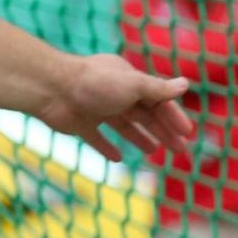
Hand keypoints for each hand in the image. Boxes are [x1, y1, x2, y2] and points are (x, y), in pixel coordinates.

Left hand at [36, 53, 193, 161]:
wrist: (50, 89)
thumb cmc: (94, 84)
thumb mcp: (132, 84)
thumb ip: (157, 88)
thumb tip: (185, 84)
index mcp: (126, 79)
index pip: (156, 99)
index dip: (172, 116)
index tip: (187, 133)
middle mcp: (112, 92)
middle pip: (142, 113)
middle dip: (162, 130)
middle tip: (180, 150)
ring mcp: (95, 108)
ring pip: (122, 125)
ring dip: (139, 137)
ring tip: (153, 150)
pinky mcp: (79, 123)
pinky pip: (96, 137)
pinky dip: (107, 147)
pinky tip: (117, 158)